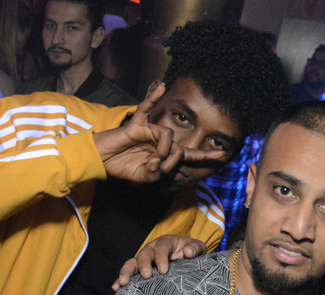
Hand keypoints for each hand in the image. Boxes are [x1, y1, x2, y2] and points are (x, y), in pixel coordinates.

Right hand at [93, 83, 223, 183]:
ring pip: (168, 136)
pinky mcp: (137, 124)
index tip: (223, 154)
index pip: (187, 154)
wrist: (102, 160)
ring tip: (152, 159)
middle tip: (158, 168)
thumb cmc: (122, 168)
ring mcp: (150, 132)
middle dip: (172, 162)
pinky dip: (152, 96)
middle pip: (179, 148)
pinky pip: (146, 107)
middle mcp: (160, 142)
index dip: (204, 155)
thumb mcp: (143, 178)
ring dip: (163, 151)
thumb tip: (163, 164)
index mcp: (163, 155)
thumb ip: (155, 174)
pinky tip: (160, 85)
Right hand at [112, 235, 205, 289]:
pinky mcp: (140, 270)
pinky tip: (116, 288)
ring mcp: (145, 259)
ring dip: (127, 272)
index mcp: (166, 242)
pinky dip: (121, 279)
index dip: (161, 258)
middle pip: (144, 254)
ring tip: (123, 282)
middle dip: (143, 265)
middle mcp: (152, 249)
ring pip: (132, 263)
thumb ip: (195, 248)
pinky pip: (129, 273)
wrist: (188, 256)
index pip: (161, 248)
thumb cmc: (192, 251)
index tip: (164, 270)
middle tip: (146, 276)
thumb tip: (188, 252)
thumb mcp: (198, 248)